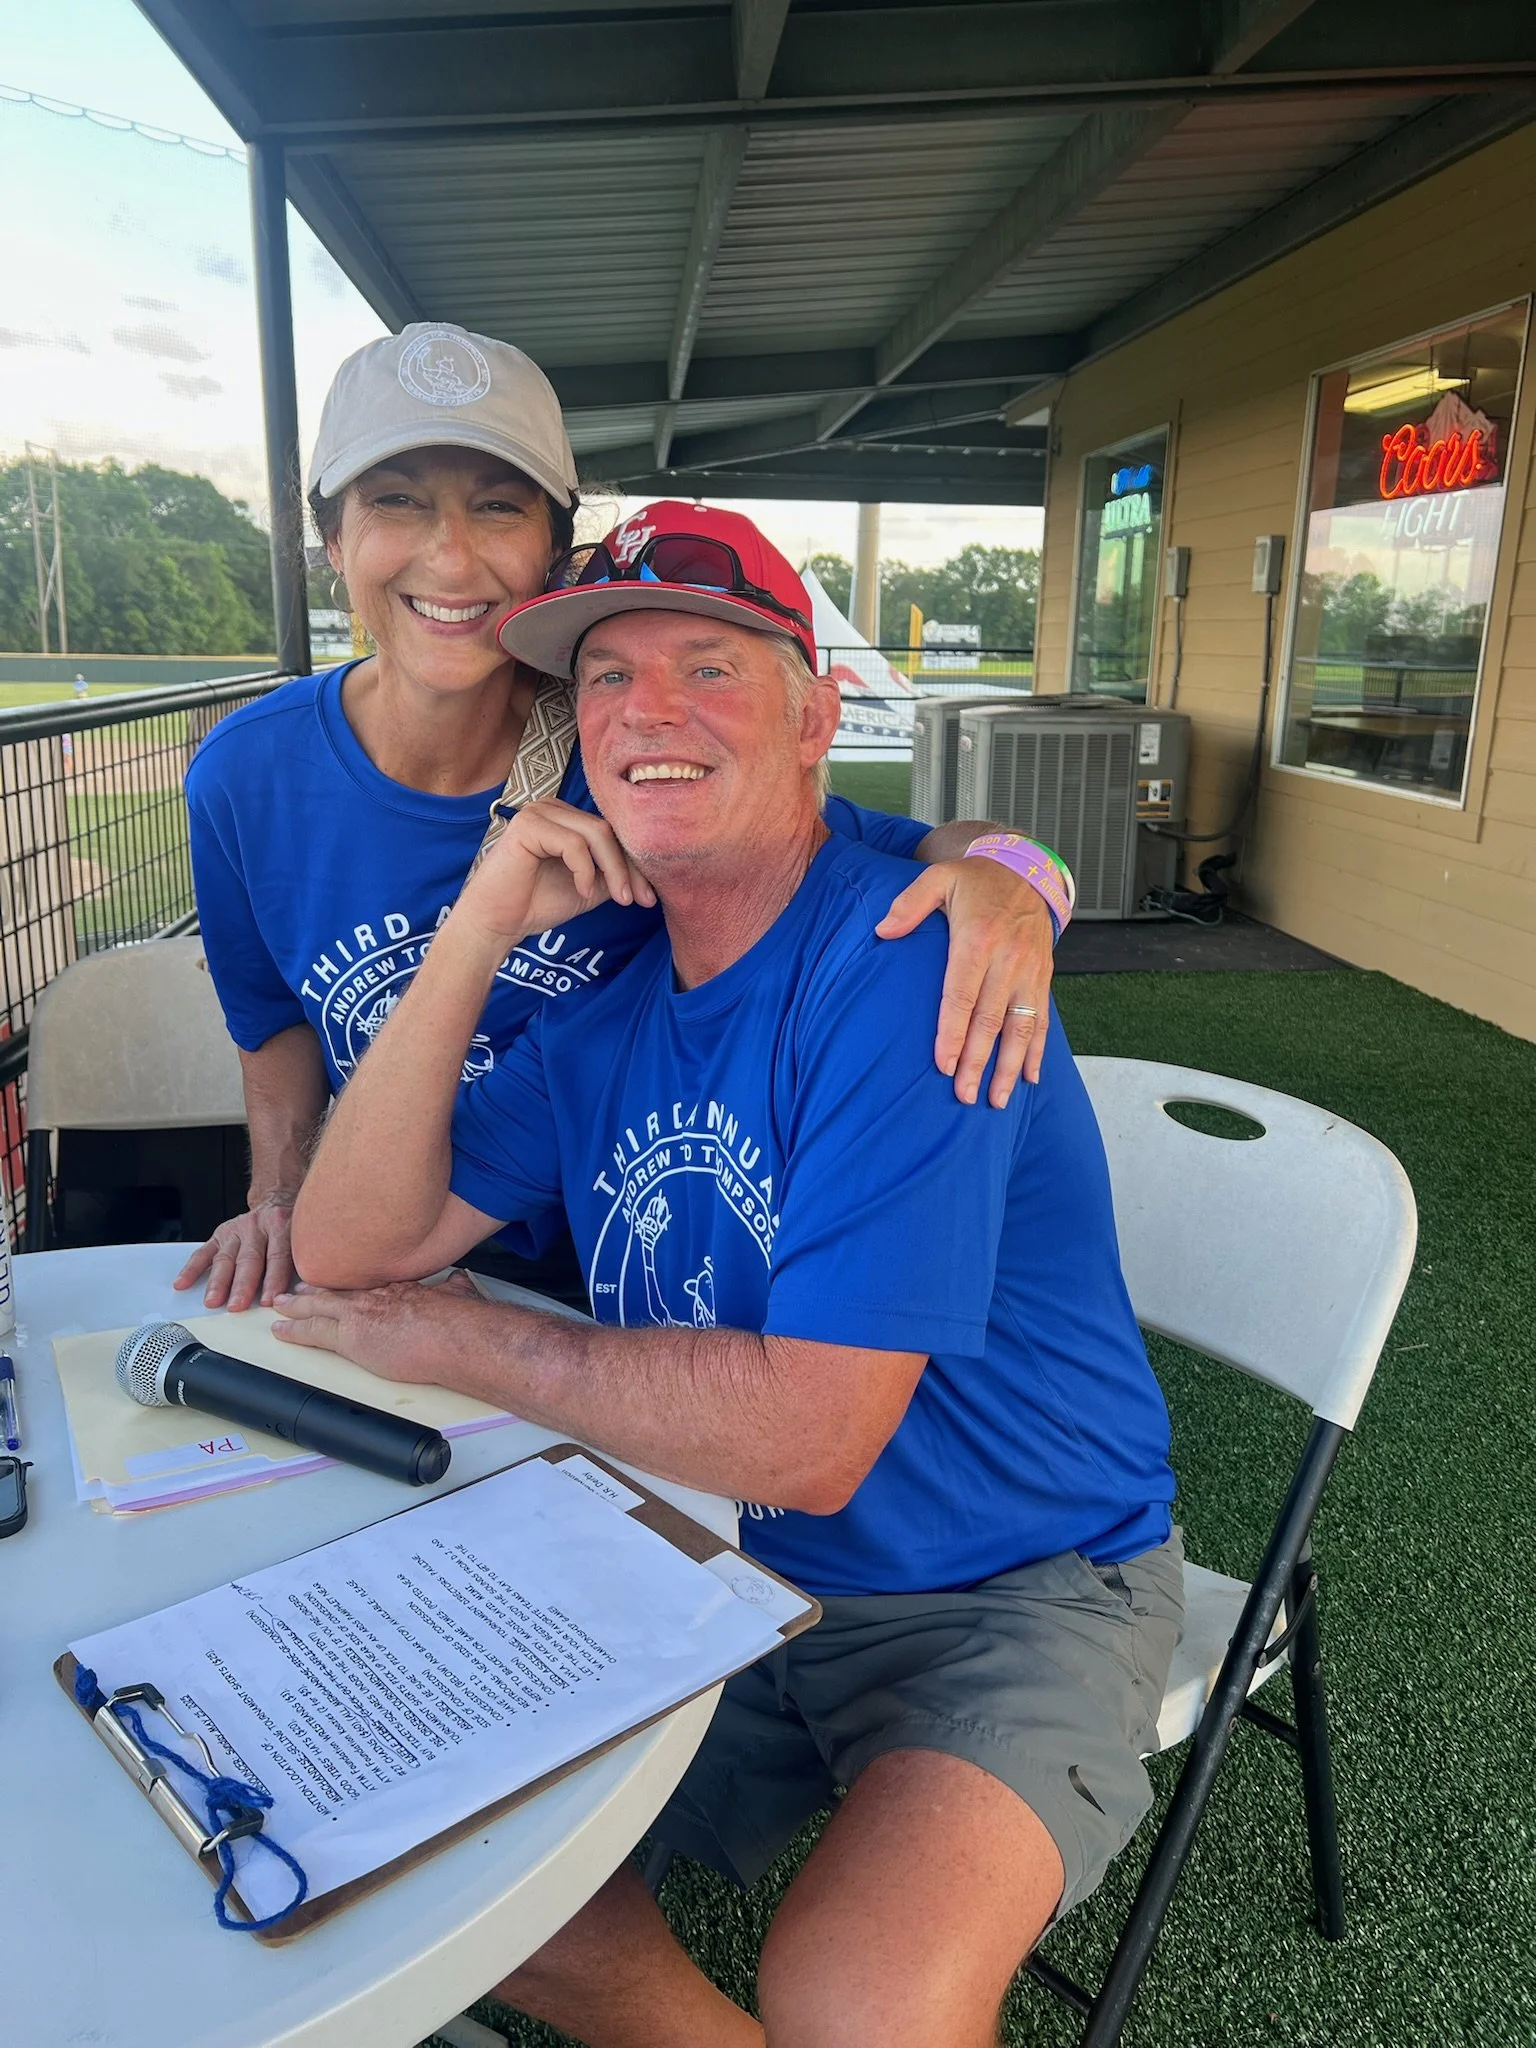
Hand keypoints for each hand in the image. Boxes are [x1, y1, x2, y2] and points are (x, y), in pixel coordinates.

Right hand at [174, 1195, 297, 1309]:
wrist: (277, 1199)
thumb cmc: (292, 1226)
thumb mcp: (305, 1237)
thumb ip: (304, 1261)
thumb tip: (305, 1293)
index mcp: (282, 1227)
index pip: (278, 1256)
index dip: (274, 1279)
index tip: (270, 1300)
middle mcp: (257, 1227)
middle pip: (249, 1259)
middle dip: (242, 1284)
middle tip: (237, 1305)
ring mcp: (236, 1230)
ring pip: (225, 1258)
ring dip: (218, 1282)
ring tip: (213, 1301)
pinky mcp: (220, 1234)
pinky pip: (203, 1253)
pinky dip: (191, 1269)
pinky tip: (183, 1283)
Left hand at [271, 1279, 472, 1382]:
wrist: (454, 1335)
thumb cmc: (461, 1320)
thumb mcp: (460, 1292)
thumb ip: (455, 1286)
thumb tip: (461, 1282)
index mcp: (399, 1286)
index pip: (365, 1281)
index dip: (348, 1280)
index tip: (340, 1278)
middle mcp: (374, 1295)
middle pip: (336, 1288)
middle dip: (314, 1288)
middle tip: (296, 1287)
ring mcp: (359, 1314)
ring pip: (318, 1306)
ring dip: (296, 1305)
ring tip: (280, 1305)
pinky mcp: (350, 1337)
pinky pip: (313, 1332)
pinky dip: (294, 1331)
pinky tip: (281, 1332)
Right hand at [457, 798, 655, 948]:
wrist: (497, 923)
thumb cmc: (537, 904)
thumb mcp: (590, 887)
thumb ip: (614, 873)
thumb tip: (650, 872)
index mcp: (567, 819)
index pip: (613, 832)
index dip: (635, 863)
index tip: (649, 896)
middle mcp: (554, 808)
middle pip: (609, 830)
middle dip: (629, 868)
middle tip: (640, 900)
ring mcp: (539, 812)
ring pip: (596, 833)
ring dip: (614, 869)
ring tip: (618, 899)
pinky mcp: (528, 824)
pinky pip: (573, 843)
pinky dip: (585, 870)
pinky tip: (583, 890)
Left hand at [876, 856, 1054, 1106]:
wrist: (1026, 870)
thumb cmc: (973, 880)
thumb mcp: (938, 878)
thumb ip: (909, 904)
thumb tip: (883, 931)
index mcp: (977, 939)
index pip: (962, 995)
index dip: (952, 1033)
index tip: (943, 1066)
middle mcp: (1007, 960)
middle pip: (990, 1020)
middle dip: (978, 1062)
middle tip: (964, 1097)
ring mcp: (1029, 972)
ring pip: (1021, 1028)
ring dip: (1010, 1067)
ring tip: (997, 1100)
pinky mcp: (1043, 978)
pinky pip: (1043, 1020)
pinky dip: (1038, 1052)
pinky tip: (1031, 1080)